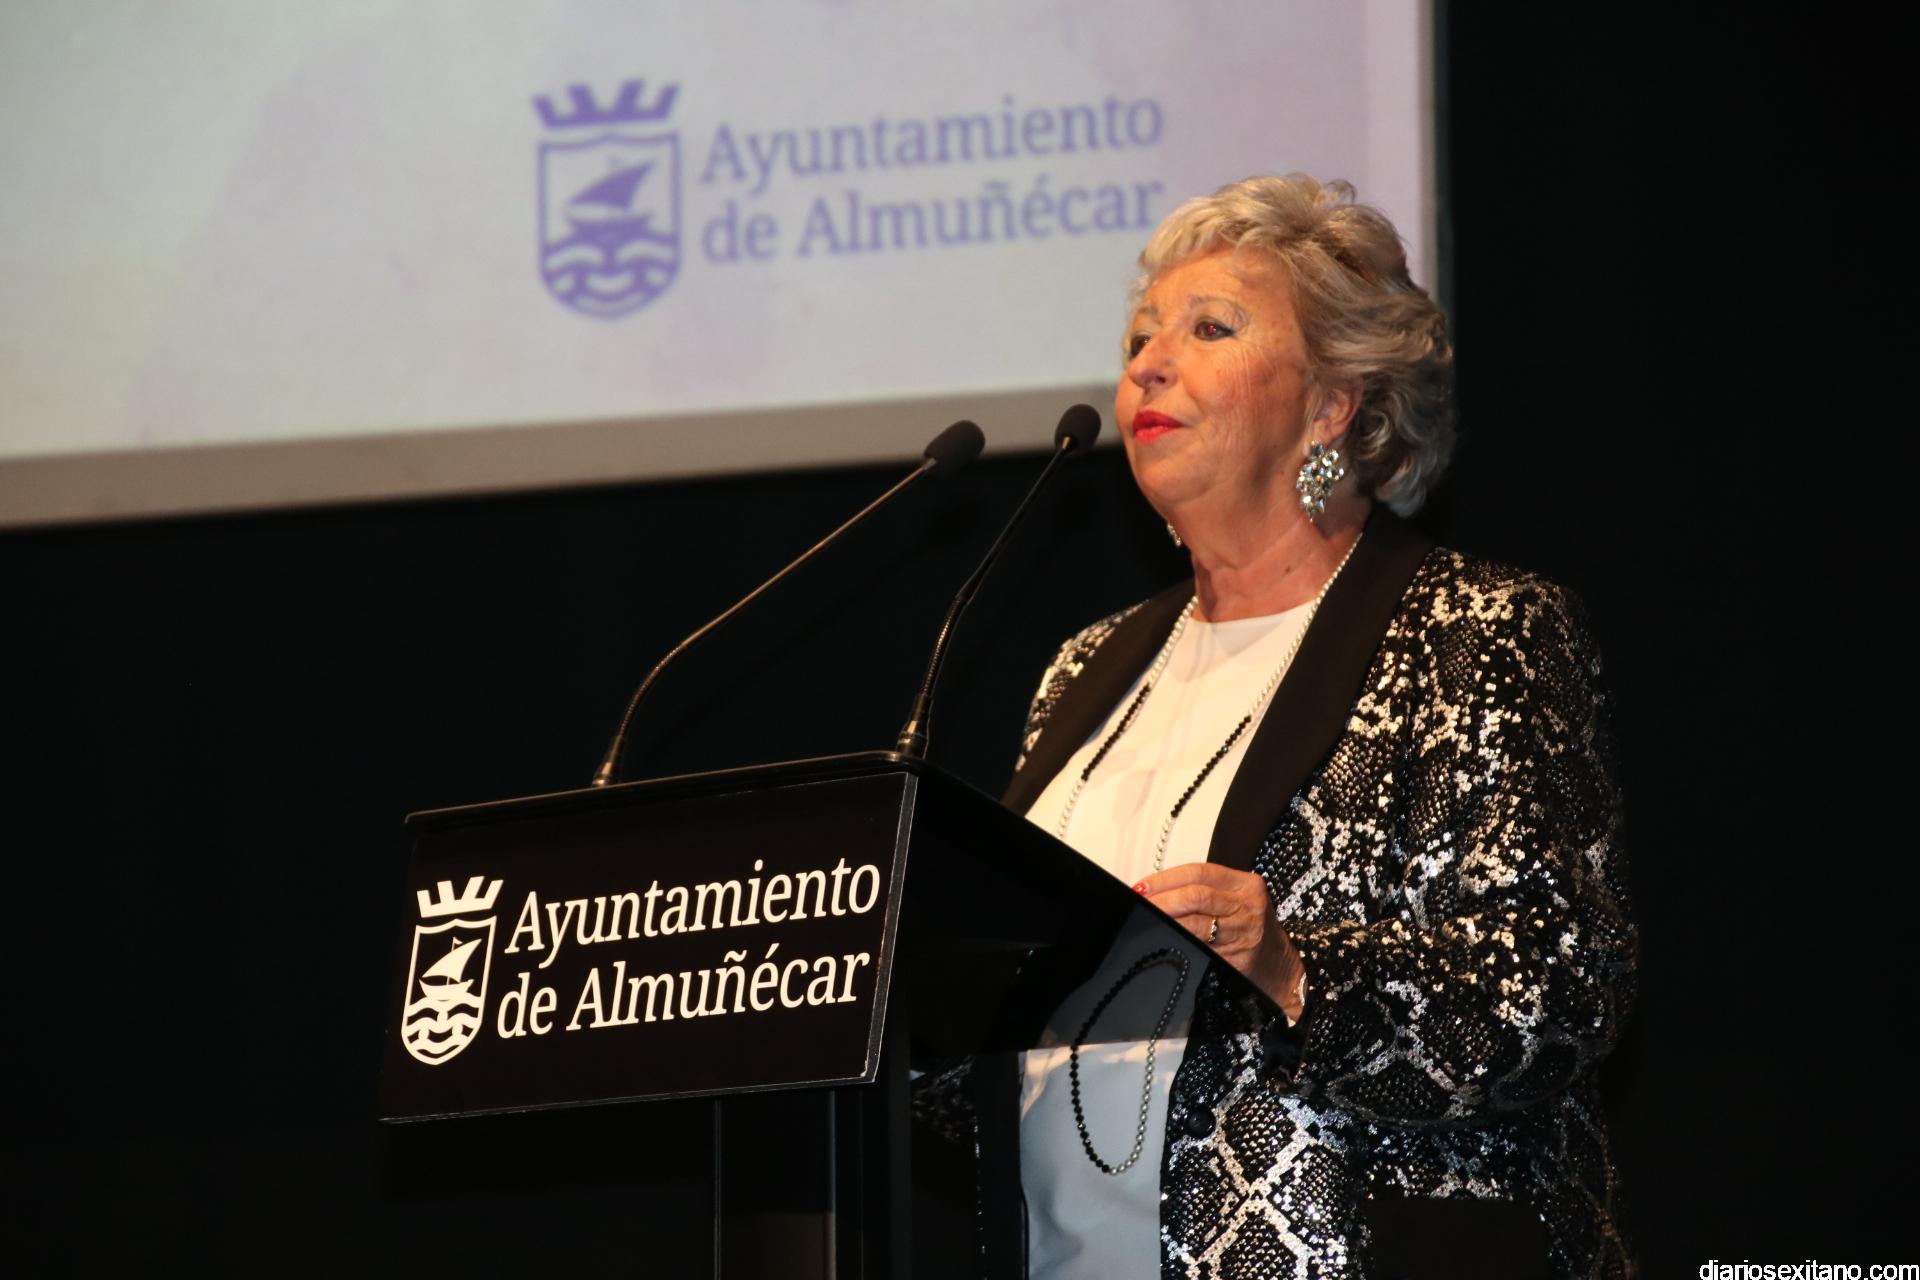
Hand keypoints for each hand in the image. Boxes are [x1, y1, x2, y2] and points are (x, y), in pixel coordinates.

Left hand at [1135, 862, 1304, 1021]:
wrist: (1281, 967)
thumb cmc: (1251, 929)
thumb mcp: (1238, 901)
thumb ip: (1205, 891)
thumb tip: (1154, 891)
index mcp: (1246, 884)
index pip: (1199, 872)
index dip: (1165, 879)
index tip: (1142, 886)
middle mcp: (1248, 906)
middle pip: (1196, 895)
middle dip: (1162, 900)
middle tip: (1140, 904)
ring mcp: (1243, 933)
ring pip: (1195, 923)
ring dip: (1165, 921)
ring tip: (1145, 920)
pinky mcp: (1236, 958)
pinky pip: (1199, 948)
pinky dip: (1177, 942)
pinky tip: (1163, 940)